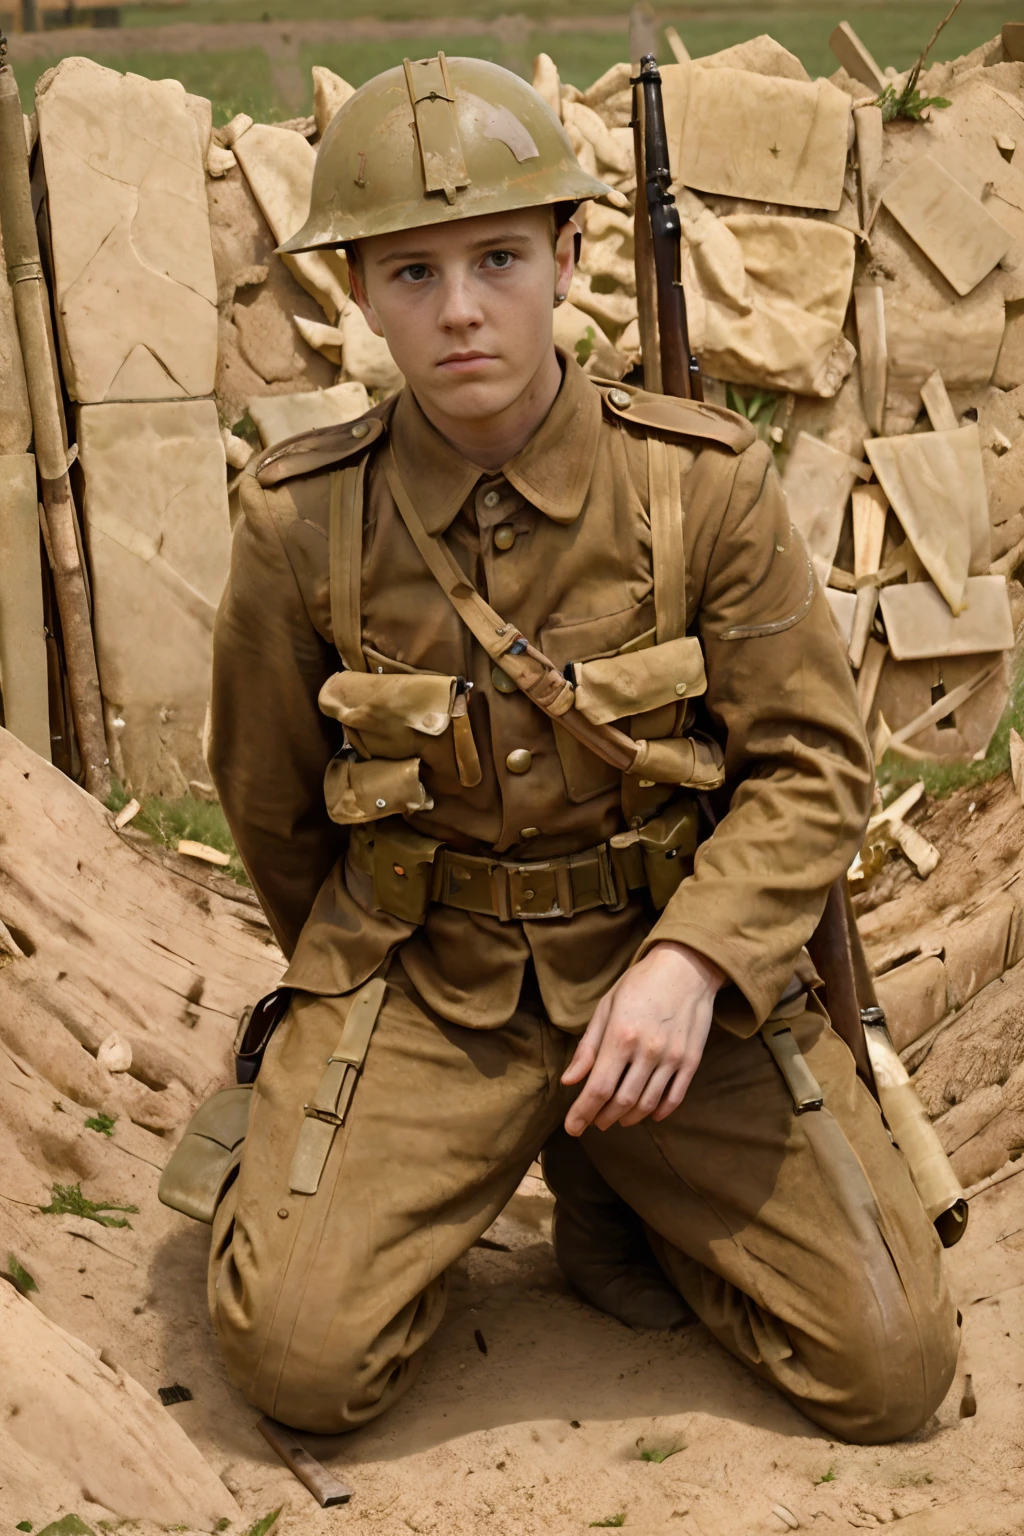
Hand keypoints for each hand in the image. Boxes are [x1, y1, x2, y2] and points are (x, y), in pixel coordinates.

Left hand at [562, 942, 723, 1136]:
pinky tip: (647, 1113)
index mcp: (621, 1036)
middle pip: (621, 1102)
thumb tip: (570, 1081)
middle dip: (602, 1118)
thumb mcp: (606, 1008)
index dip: (582, 1113)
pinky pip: (674, 1097)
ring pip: (647, 1104)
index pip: (598, 1088)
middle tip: (593, 1122)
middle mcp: (647, 1051)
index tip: (571, 1128)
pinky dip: (659, 1111)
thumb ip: (588, 1047)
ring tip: (616, 1119)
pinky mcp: (691, 1061)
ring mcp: (672, 1057)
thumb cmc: (640, 984)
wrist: (687, 967)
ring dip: (628, 1118)